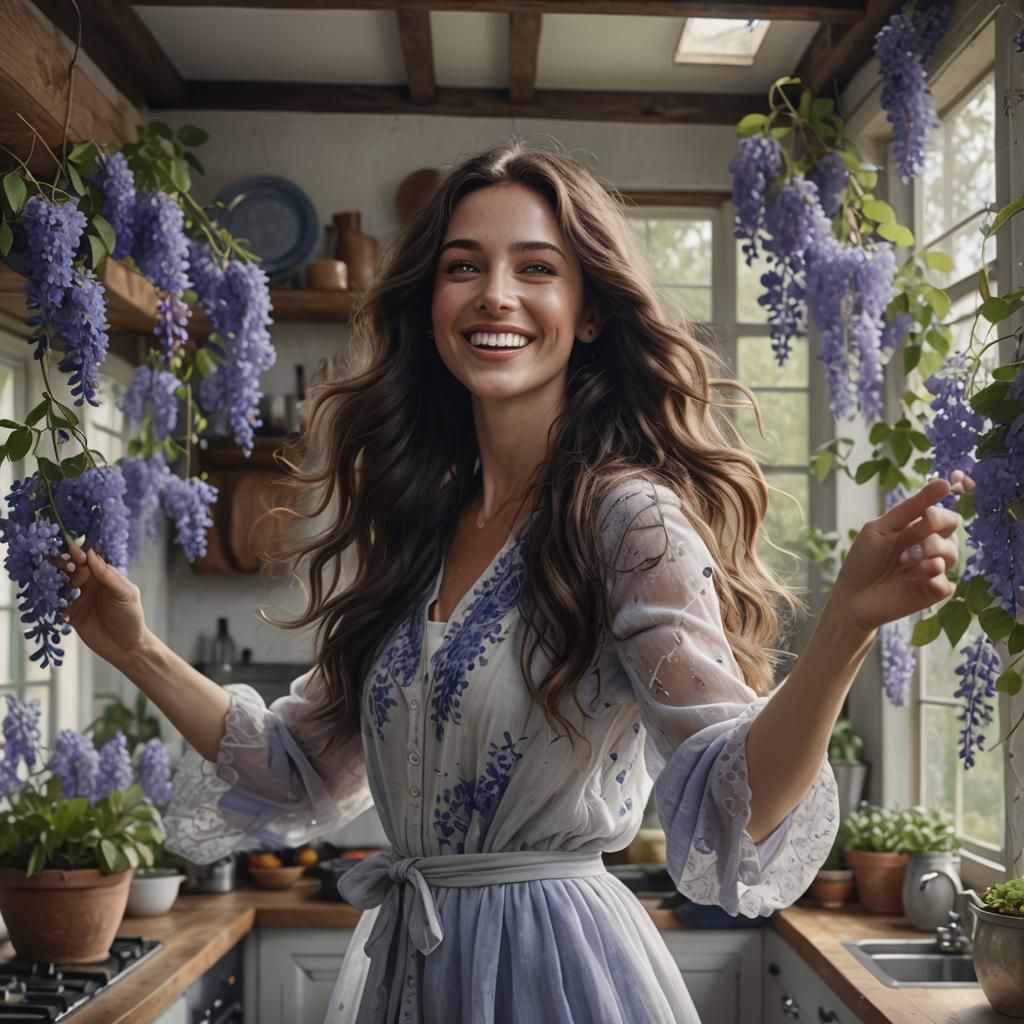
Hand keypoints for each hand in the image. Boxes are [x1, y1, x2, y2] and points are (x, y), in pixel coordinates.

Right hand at [58, 539, 149, 668]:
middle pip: (71, 568)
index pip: (88, 559)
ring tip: (49, 575)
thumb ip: (109, 576)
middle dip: (63, 563)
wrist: (127, 647)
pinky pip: (55, 603)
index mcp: (104, 576)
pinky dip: (50, 598)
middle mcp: (89, 584)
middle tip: (59, 561)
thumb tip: (91, 554)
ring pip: (60, 583)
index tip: (70, 550)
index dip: (78, 553)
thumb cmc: (131, 617)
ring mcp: (78, 598)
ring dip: (53, 578)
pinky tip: (49, 596)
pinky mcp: (69, 614)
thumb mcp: (126, 594)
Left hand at [828, 475, 970, 632]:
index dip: (939, 514)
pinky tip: (918, 576)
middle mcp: (929, 549)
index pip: (944, 516)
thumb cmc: (863, 561)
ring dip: (932, 552)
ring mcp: (932, 571)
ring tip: (906, 559)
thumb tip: (944, 483)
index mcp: (918, 531)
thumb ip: (911, 508)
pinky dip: (935, 577)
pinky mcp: (932, 593)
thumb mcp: (881, 528)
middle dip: (937, 531)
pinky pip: (947, 583)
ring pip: (952, 555)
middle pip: (954, 532)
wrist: (851, 597)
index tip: (926, 514)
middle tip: (918, 540)